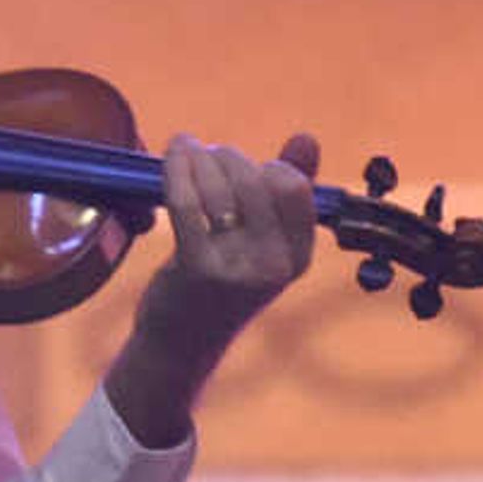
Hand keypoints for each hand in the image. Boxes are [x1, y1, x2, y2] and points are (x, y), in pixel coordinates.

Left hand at [103, 130, 321, 447]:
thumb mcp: (262, 242)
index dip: (266, 167)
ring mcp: (237, 268)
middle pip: (256, 178)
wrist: (180, 344)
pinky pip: (188, 201)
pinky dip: (178, 168)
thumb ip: (287, 191)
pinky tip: (175, 152)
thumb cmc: (220, 282)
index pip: (294, 186)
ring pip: (219, 186)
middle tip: (205, 161)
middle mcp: (274, 264)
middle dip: (226, 158)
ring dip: (198, 158)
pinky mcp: (197, 267)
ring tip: (186, 155)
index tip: (243, 173)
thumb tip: (307, 138)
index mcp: (298, 255)